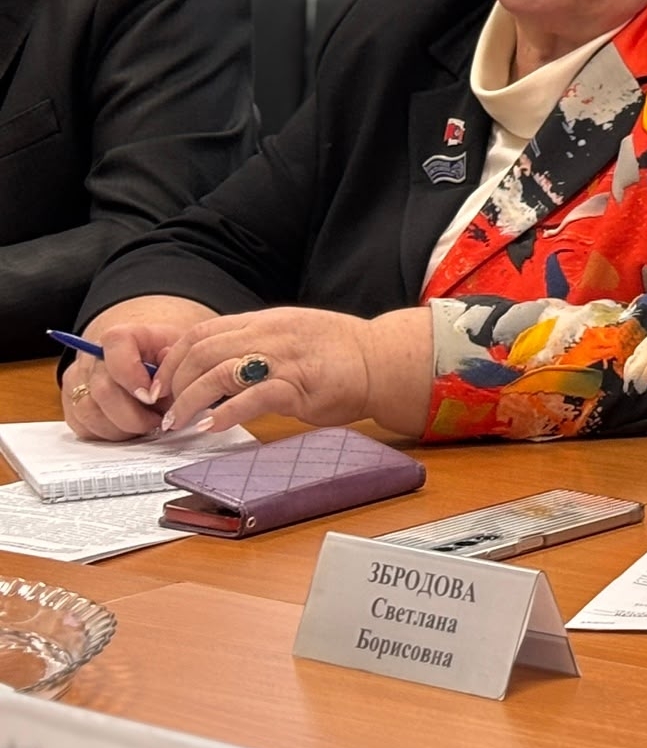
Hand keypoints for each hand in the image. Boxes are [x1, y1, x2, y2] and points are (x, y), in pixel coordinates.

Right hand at [59, 298, 215, 440]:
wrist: (146, 358)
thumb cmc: (166, 357)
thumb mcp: (180, 353)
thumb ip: (176, 367)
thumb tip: (163, 385)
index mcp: (120, 337)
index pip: (116, 349)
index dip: (133, 376)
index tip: (153, 395)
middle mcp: (92, 357)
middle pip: (103, 390)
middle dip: (133, 415)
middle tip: (158, 421)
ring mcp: (78, 380)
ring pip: (89, 413)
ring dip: (121, 428)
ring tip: (146, 425)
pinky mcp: (71, 404)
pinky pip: (84, 428)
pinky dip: (109, 435)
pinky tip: (130, 430)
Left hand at [153, 306, 423, 435]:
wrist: (382, 359)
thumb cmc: (338, 352)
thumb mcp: (291, 332)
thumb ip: (255, 341)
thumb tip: (215, 363)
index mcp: (264, 321)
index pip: (201, 333)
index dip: (172, 360)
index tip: (162, 385)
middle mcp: (269, 335)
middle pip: (201, 353)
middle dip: (174, 384)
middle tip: (166, 411)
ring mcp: (284, 359)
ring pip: (219, 373)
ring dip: (190, 401)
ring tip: (181, 423)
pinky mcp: (300, 386)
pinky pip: (253, 397)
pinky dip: (226, 413)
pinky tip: (213, 426)